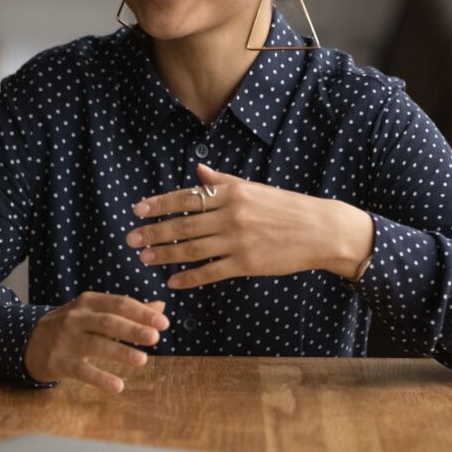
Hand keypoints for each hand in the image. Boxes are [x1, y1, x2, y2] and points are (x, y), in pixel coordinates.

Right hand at [24, 292, 167, 392]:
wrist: (28, 341)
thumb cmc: (70, 326)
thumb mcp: (93, 312)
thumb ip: (125, 310)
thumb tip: (160, 306)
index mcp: (87, 302)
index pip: (118, 303)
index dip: (141, 312)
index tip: (163, 322)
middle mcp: (76, 318)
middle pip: (108, 322)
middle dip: (133, 329)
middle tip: (155, 338)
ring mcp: (66, 340)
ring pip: (96, 344)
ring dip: (120, 352)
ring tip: (142, 360)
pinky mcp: (60, 362)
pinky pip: (82, 371)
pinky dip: (100, 379)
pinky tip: (118, 386)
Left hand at [126, 163, 372, 288]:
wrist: (321, 230)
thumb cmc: (286, 207)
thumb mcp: (254, 188)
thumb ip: (222, 181)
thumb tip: (197, 170)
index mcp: (231, 193)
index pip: (186, 197)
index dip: (159, 205)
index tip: (137, 210)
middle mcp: (231, 215)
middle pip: (183, 225)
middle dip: (154, 232)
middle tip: (131, 239)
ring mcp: (238, 241)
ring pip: (192, 249)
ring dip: (165, 254)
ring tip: (144, 258)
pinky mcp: (247, 264)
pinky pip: (211, 272)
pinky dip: (190, 277)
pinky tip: (173, 281)